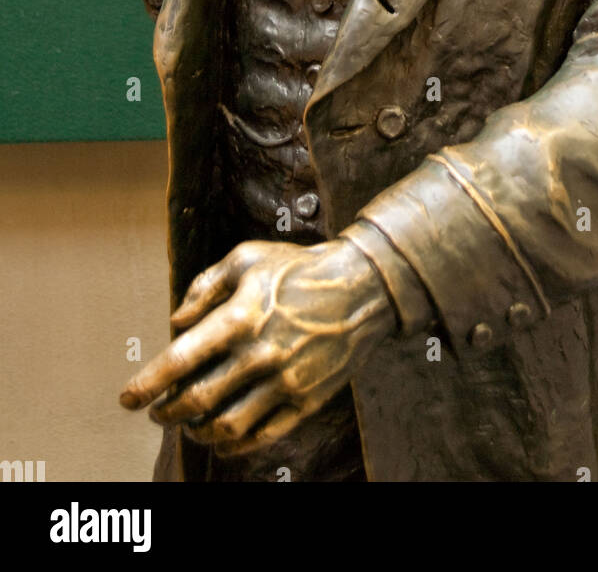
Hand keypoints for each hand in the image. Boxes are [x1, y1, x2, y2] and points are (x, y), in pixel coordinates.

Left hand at [119, 238, 394, 455]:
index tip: (127, 398)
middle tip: (157, 411)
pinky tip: (223, 439)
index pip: (180, 360)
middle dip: (167, 412)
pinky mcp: (307, 401)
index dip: (147, 384)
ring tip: (189, 425)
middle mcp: (260, 354)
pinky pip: (263, 437)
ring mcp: (285, 382)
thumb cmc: (300, 268)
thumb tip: (175, 323)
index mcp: (240, 316)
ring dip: (198, 431)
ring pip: (227, 426)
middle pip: (197, 400)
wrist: (362, 287)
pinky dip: (235, 446)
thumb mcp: (247, 258)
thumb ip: (204, 286)